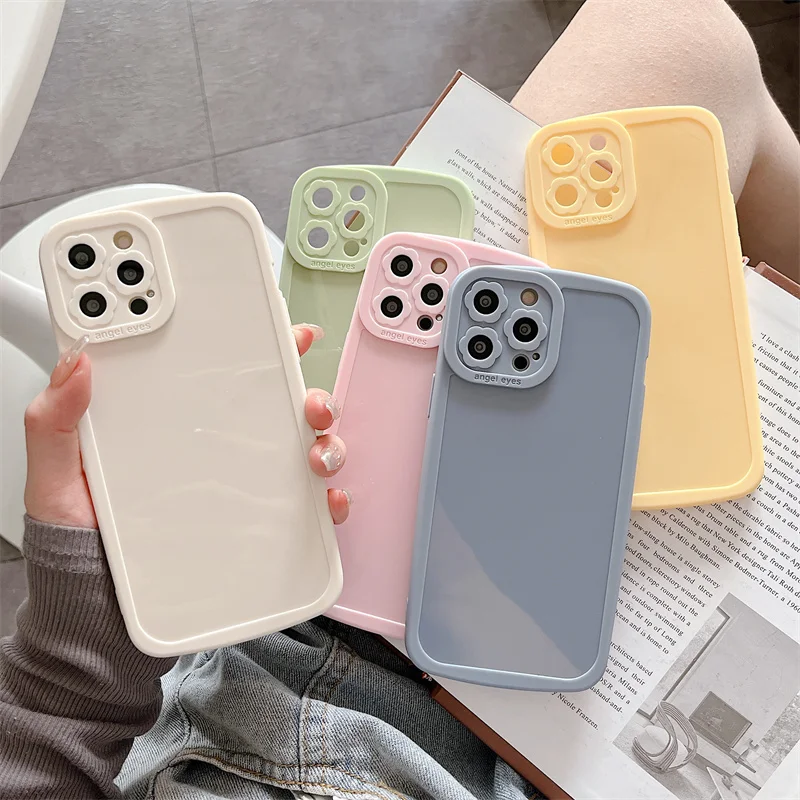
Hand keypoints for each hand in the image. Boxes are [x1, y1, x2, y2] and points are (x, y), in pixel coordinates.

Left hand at [23, 324, 351, 528]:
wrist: (99, 609)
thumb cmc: (82, 539)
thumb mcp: (57, 474)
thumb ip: (57, 419)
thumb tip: (76, 362)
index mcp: (176, 423)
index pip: (221, 372)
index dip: (255, 342)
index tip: (277, 323)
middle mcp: (217, 449)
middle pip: (279, 406)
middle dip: (308, 390)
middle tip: (305, 397)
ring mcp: (242, 486)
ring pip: (304, 448)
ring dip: (326, 441)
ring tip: (315, 452)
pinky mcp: (258, 525)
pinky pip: (308, 507)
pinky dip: (328, 500)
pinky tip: (324, 500)